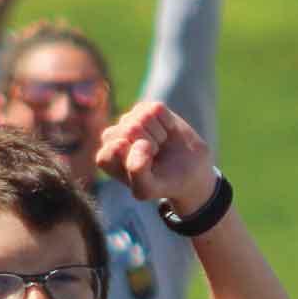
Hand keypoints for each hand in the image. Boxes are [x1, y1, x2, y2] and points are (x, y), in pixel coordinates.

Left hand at [96, 100, 215, 210]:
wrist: (190, 172)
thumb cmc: (164, 182)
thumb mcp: (148, 189)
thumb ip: (137, 173)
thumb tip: (140, 144)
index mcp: (107, 158)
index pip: (116, 148)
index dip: (137, 158)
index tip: (146, 169)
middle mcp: (113, 136)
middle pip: (131, 129)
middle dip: (151, 144)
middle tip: (156, 157)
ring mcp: (130, 120)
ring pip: (144, 117)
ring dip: (159, 135)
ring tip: (160, 146)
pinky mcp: (147, 109)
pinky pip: (157, 109)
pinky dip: (167, 123)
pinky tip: (166, 133)